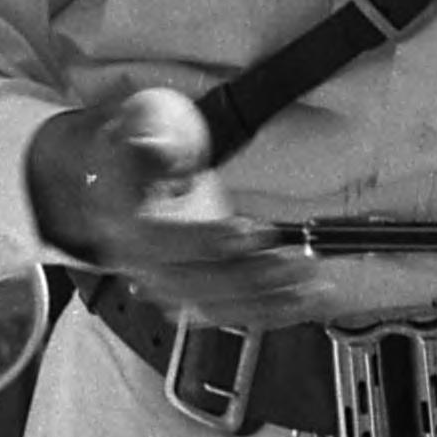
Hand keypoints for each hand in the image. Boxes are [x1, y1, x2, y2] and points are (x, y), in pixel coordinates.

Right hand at [24, 86, 328, 322]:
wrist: (124, 179)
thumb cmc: (141, 146)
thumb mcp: (141, 122)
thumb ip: (148, 133)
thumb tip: (152, 144)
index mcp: (125, 222)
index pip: (161, 242)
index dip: (206, 241)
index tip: (253, 233)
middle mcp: (143, 262)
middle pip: (194, 283)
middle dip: (251, 277)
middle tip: (295, 263)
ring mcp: (170, 282)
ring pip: (216, 306)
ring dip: (268, 302)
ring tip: (312, 287)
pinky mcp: (196, 291)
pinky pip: (231, 313)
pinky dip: (270, 313)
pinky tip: (305, 303)